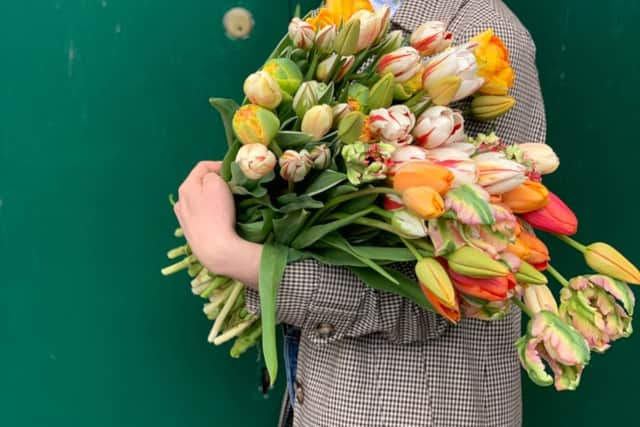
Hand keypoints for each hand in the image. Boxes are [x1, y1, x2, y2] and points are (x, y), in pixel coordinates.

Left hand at [173, 161, 261, 286]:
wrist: (215, 249)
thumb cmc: (217, 214)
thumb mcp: (217, 184)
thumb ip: (212, 174)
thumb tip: (212, 177)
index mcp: (186, 186)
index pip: (203, 166)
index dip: (219, 165)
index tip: (234, 171)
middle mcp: (180, 200)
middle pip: (199, 183)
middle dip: (215, 181)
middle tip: (232, 186)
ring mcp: (183, 217)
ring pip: (198, 199)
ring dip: (210, 197)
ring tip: (225, 202)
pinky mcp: (190, 231)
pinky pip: (199, 214)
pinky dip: (208, 211)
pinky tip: (217, 217)